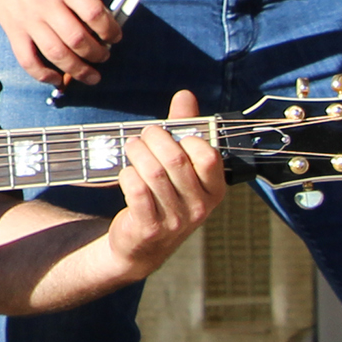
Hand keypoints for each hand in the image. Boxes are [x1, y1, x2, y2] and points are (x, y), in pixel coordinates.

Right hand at [0, 0, 119, 87]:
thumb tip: (100, 25)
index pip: (94, 14)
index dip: (110, 30)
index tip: (116, 36)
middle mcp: (46, 4)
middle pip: (77, 39)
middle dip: (97, 54)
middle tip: (104, 56)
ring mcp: (28, 20)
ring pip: (56, 54)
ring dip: (78, 70)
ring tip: (91, 75)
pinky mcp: (13, 31)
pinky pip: (28, 60)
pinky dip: (44, 75)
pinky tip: (58, 80)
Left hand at [104, 91, 227, 273]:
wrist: (143, 245)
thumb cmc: (164, 196)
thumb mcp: (181, 167)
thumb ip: (184, 130)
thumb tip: (185, 96)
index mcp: (214, 189)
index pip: (208, 156)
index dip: (186, 138)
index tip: (171, 133)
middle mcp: (200, 207)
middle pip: (175, 160)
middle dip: (154, 139)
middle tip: (144, 135)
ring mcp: (176, 220)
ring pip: (154, 173)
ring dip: (137, 153)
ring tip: (131, 147)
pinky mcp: (150, 228)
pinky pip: (136, 190)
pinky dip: (127, 175)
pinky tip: (127, 173)